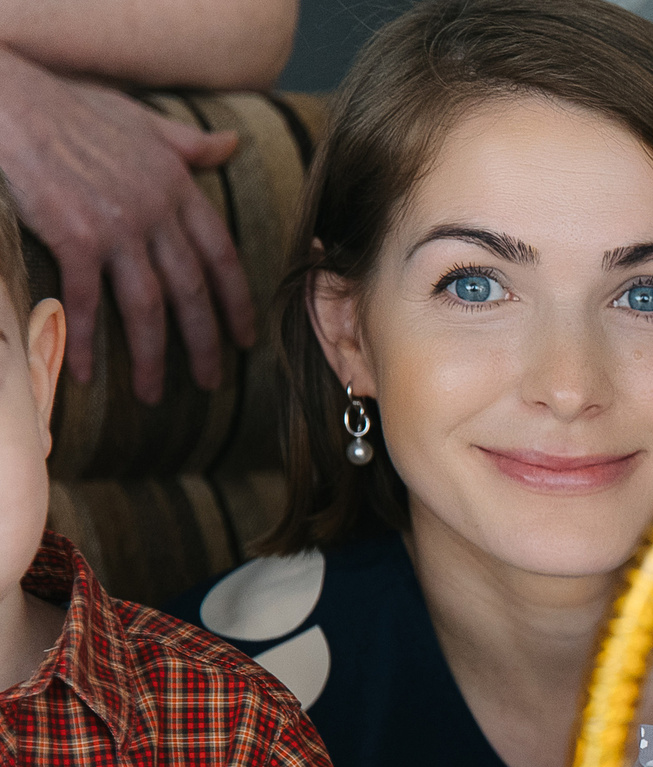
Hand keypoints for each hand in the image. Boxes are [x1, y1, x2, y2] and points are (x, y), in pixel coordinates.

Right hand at [0, 46, 255, 402]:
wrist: (13, 103)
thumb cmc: (73, 109)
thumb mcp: (143, 121)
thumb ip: (188, 144)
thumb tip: (231, 144)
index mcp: (178, 187)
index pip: (222, 256)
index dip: (237, 302)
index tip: (246, 338)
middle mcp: (156, 212)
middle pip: (192, 292)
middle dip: (205, 344)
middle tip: (212, 383)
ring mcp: (118, 227)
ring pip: (148, 307)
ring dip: (151, 357)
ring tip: (153, 394)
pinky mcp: (75, 238)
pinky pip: (88, 302)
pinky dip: (85, 340)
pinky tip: (85, 372)